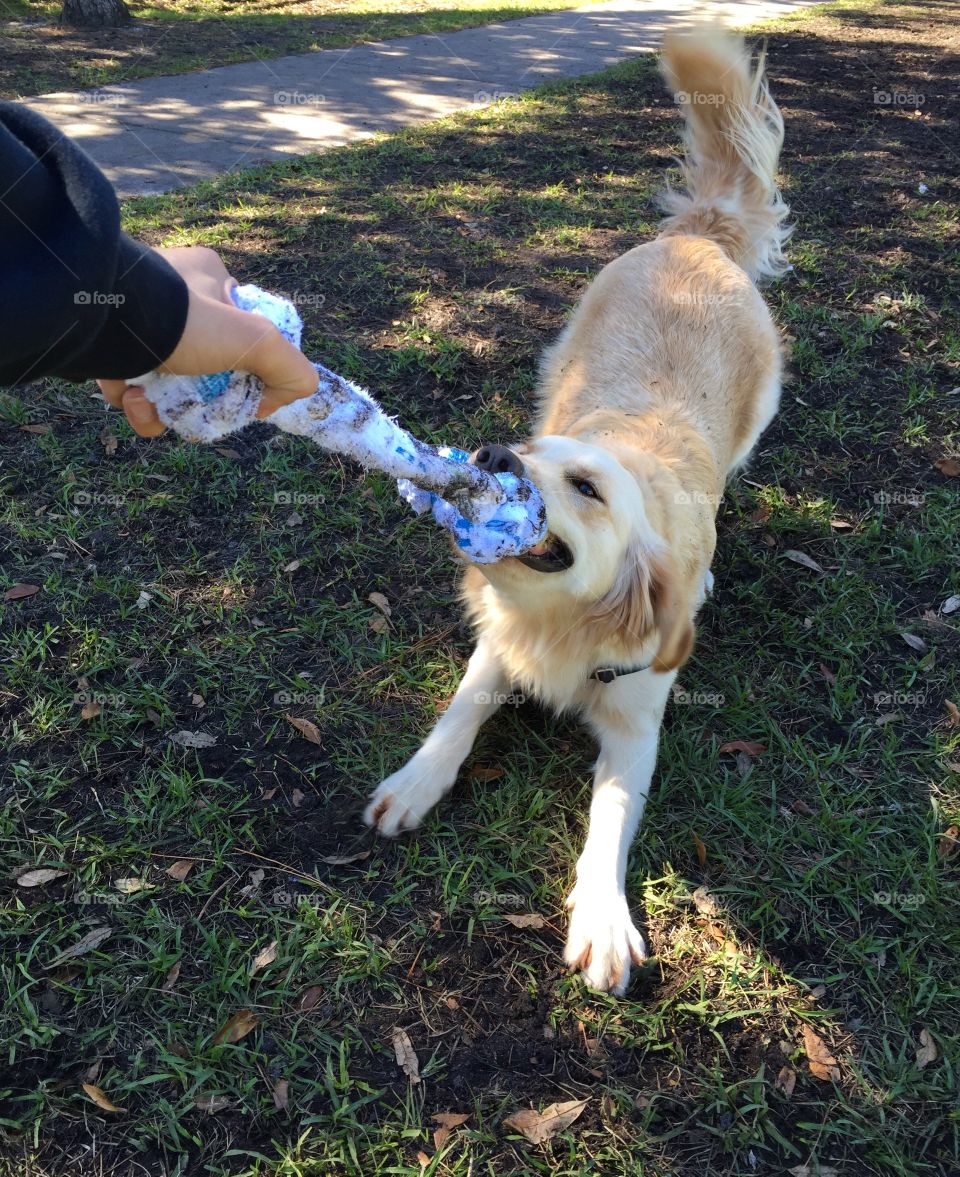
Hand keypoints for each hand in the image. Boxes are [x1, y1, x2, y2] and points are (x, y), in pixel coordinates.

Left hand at [97, 246, 317, 437]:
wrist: (97, 320)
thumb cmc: (179, 319)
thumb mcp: (254, 339)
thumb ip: (290, 366)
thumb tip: (298, 389)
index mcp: (208, 277)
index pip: (242, 331)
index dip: (249, 370)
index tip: (243, 397)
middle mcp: (171, 293)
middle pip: (205, 365)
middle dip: (201, 398)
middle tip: (194, 412)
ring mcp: (135, 319)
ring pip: (168, 382)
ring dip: (164, 407)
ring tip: (149, 404)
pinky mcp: (105, 342)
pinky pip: (132, 385)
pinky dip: (134, 402)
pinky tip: (130, 396)